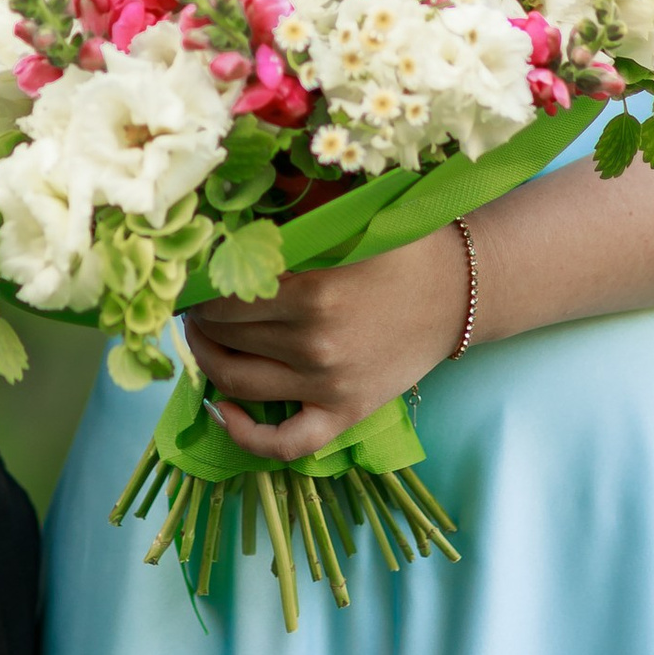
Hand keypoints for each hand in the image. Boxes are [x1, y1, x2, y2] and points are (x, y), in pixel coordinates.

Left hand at [181, 224, 471, 461]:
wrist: (460, 292)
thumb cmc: (402, 247)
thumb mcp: (349, 219)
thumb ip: (293, 213)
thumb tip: (231, 211)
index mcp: (313, 292)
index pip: (225, 296)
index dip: (199, 288)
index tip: (193, 279)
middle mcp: (316, 344)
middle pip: (227, 337)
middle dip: (201, 320)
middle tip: (194, 305)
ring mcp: (330, 386)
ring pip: (239, 384)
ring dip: (208, 362)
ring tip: (204, 340)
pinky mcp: (346, 413)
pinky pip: (285, 443)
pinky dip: (245, 435)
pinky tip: (222, 410)